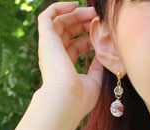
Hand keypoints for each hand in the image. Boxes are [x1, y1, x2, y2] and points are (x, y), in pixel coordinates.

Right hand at [36, 1, 103, 115]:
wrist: (67, 100)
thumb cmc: (81, 97)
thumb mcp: (94, 81)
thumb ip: (97, 67)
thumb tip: (103, 55)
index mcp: (65, 67)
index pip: (76, 46)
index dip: (90, 37)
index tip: (103, 33)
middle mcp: (55, 56)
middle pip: (68, 32)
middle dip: (84, 23)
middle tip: (99, 18)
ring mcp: (49, 47)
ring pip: (60, 22)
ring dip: (76, 14)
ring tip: (91, 12)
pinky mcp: (46, 39)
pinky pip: (47, 16)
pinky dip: (58, 7)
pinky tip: (74, 5)